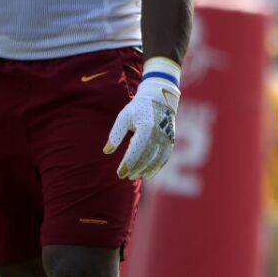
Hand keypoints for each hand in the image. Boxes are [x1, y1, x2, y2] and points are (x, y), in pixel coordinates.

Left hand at [104, 58, 180, 179]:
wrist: (160, 99)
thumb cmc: (138, 108)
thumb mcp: (124, 117)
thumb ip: (115, 134)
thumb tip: (107, 151)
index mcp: (146, 128)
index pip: (135, 152)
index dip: (127, 164)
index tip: (119, 174)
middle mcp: (158, 134)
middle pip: (146, 158)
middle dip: (135, 169)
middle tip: (125, 176)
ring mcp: (166, 138)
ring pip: (157, 160)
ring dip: (146, 170)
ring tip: (135, 176)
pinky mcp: (170, 140)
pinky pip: (165, 157)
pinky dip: (158, 167)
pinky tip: (149, 174)